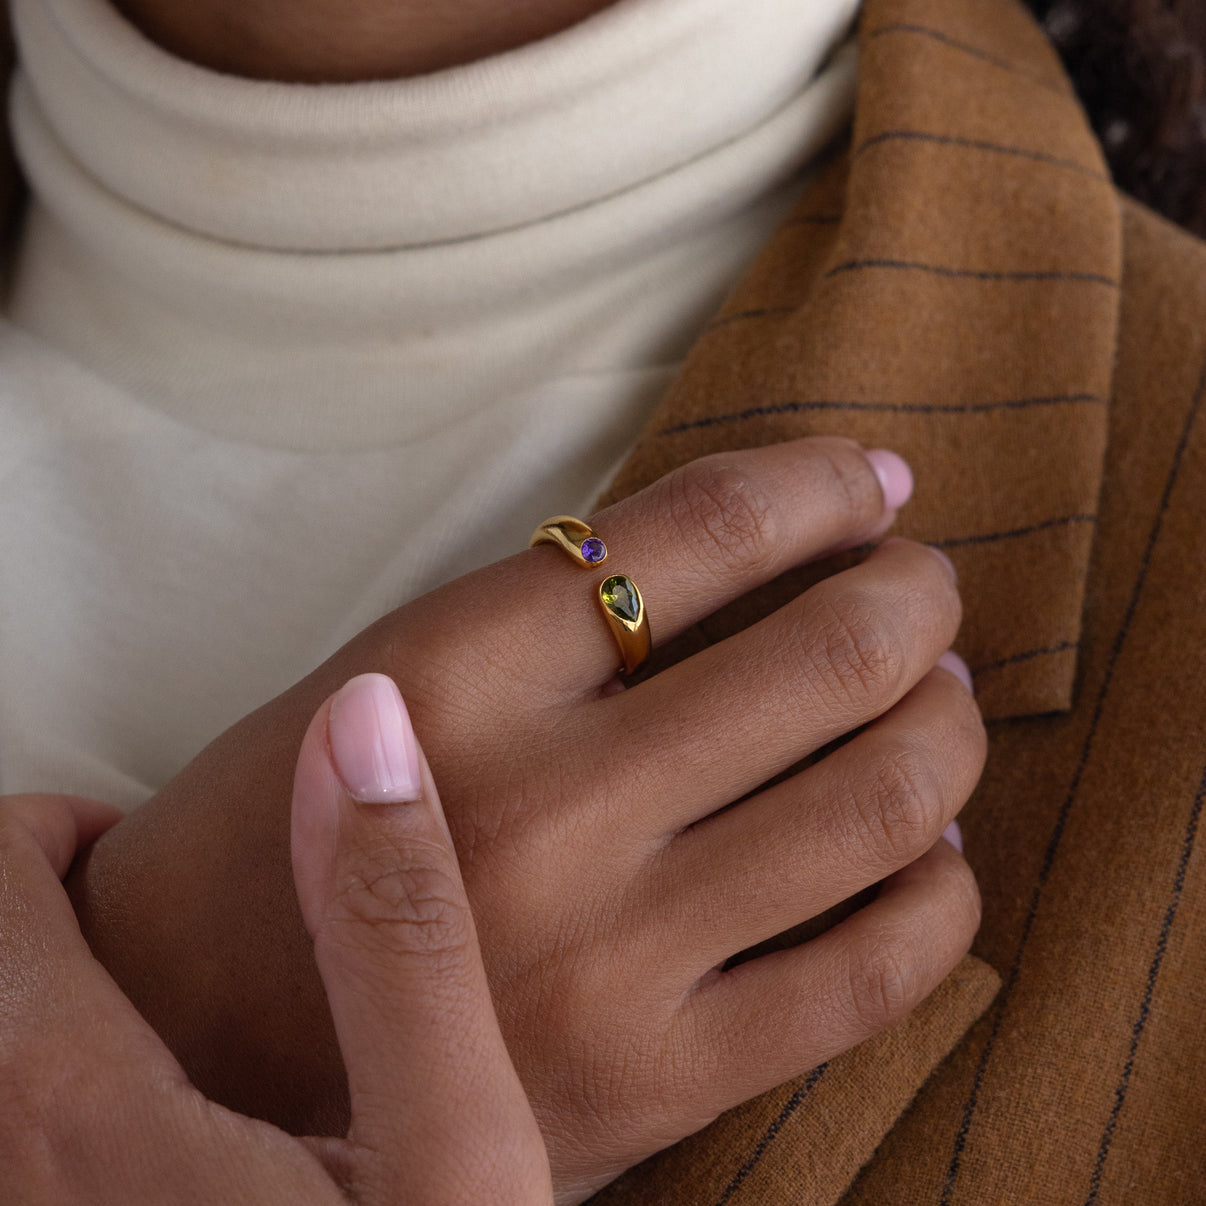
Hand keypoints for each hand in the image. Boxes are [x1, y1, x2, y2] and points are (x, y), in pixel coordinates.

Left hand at [0, 677, 551, 1203]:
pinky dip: (64, 1078)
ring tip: (168, 1014)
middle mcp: (14, 1176)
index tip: (132, 839)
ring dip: (51, 998)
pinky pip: (21, 1135)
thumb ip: (405, 931)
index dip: (49, 831)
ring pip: (1, 1050)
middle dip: (46, 912)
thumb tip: (372, 722)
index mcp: (77, 1109)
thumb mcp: (452, 1153)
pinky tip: (180, 1121)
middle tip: (165, 923)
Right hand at [66, 436, 985, 1203]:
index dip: (820, 483)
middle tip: (920, 582)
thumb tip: (763, 536)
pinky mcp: (658, 1079)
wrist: (211, 1045)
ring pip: (883, 802)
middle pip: (827, 654)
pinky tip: (927, 849)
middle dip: (915, 592)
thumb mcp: (388, 674)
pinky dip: (939, 888)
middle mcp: (539, 811)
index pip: (703, 531)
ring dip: (946, 724)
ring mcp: (608, 958)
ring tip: (935, 698)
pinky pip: (878, 969)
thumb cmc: (290, 834)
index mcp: (450, 677)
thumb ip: (552, 608)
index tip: (872, 479)